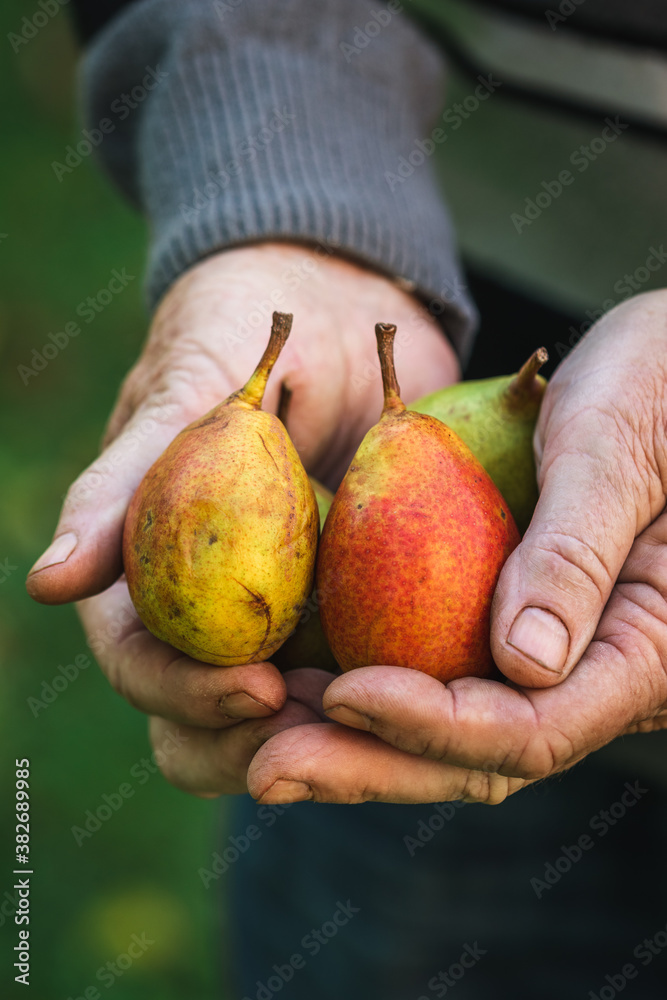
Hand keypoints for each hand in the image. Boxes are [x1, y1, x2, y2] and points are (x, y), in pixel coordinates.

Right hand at [26, 243, 458, 795]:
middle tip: (322, 725)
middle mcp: (203, 594)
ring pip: (274, 708)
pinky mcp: (344, 595)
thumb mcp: (185, 387)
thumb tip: (46, 584)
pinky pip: (356, 660)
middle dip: (246, 738)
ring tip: (375, 722)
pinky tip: (424, 689)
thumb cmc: (242, 323)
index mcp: (144, 558)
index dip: (183, 691)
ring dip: (315, 730)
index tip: (259, 688)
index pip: (139, 657)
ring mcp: (275, 601)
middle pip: (196, 710)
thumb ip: (121, 484)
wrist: (338, 295)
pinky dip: (379, 686)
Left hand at [238, 290, 666, 805]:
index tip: (343, 693)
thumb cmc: (658, 382)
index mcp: (644, 652)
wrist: (659, 368)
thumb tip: (523, 665)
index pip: (531, 726)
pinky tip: (296, 678)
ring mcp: (549, 654)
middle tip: (266, 768)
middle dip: (369, 762)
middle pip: (475, 754)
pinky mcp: (506, 621)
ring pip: (447, 730)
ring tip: (259, 738)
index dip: (431, 724)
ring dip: (353, 740)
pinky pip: (436, 673)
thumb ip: (577, 553)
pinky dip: (367, 686)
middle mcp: (592, 673)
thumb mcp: (619, 449)